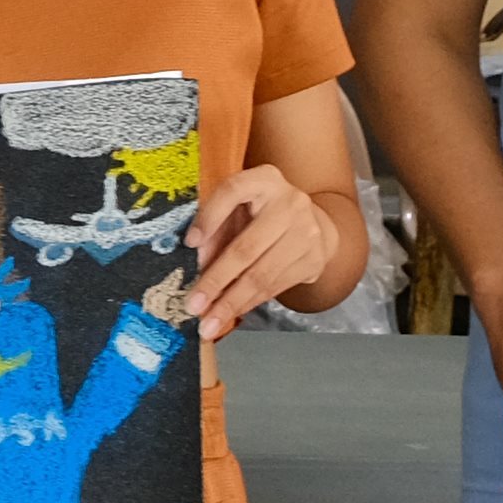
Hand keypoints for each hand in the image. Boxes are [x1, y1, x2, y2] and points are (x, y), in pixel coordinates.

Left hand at [170, 164, 337, 338]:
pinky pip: (274, 288)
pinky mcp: (313, 260)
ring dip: (231, 303)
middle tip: (193, 305)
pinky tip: (230, 314)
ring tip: (208, 323)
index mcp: (264, 180)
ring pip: (261, 275)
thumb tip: (198, 263)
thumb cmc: (262, 213)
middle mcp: (290, 203)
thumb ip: (216, 227)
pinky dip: (248, 304)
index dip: (209, 217)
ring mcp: (307, 233)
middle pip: (246, 247)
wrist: (314, 223)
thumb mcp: (239, 208)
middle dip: (216, 281)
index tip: (188, 244)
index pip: (233, 191)